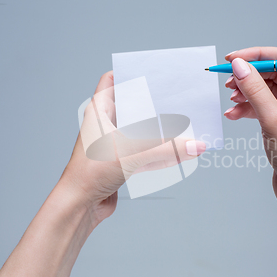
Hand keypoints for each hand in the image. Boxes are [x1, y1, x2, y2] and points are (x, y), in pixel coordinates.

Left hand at [61, 72, 205, 224]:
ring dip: (159, 127)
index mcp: (100, 111)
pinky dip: (158, 148)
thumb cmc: (91, 173)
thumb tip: (197, 145)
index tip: (153, 70)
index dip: (130, 72)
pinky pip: (144, 148)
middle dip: (154, 101)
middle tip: (176, 96)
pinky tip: (176, 149)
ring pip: (141, 128)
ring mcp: (113, 142)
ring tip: (183, 121)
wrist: (80, 206)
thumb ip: (167, 149)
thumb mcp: (132, 155)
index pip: (112, 80)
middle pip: (133, 104)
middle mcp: (105, 123)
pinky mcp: (121, 159)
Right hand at [224, 47, 276, 205]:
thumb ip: (255, 90)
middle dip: (249, 78)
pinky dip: (248, 108)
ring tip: (231, 101)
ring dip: (246, 94)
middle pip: (273, 73)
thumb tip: (239, 66)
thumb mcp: (274, 120)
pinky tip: (233, 114)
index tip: (233, 59)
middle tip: (228, 82)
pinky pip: (263, 105)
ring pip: (266, 89)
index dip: (257, 56)